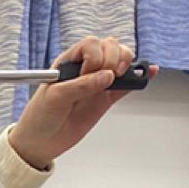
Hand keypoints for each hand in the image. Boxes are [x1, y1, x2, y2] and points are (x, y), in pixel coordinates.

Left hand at [10, 37, 157, 172]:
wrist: (41, 143)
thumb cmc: (40, 117)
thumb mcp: (55, 98)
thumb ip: (80, 86)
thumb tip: (106, 76)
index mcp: (69, 62)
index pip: (91, 44)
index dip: (95, 56)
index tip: (88, 73)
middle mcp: (85, 68)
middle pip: (110, 47)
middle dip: (113, 58)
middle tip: (106, 78)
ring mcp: (97, 83)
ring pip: (120, 62)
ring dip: (126, 64)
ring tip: (120, 77)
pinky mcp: (106, 99)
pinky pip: (127, 85)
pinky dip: (138, 79)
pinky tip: (149, 74)